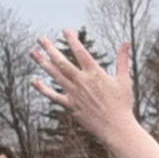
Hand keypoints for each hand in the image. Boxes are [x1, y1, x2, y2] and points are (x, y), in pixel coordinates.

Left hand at [29, 29, 158, 157]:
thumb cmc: (123, 104)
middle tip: (40, 38)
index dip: (72, 40)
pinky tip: (34, 81)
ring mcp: (74, 94)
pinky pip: (53, 96)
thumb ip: (122, 60)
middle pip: (62, 62)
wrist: (116, 127)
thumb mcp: (124, 80)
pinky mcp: (70, 106)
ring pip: (55, 75)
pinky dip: (43, 89)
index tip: (65, 30)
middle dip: (50, 49)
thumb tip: (126, 43)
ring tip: (32, 52)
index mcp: (95, 73)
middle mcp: (82, 81)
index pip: (80, 52)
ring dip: (43, 63)